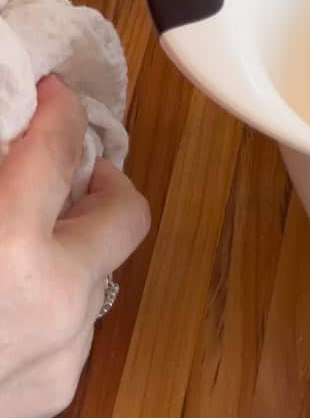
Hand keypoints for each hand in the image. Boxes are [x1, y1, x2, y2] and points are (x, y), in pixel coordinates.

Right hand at [0, 77, 149, 417]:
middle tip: (71, 169)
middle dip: (103, 183)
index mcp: (9, 248)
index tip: (54, 95)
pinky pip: (72, 330)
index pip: (57, 153)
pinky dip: (48, 306)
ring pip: (97, 275)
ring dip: (69, 251)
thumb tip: (10, 146)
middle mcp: (53, 299)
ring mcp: (64, 349)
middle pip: (124, 213)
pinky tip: (4, 305)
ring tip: (23, 242)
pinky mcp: (57, 389)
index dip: (58, 113)